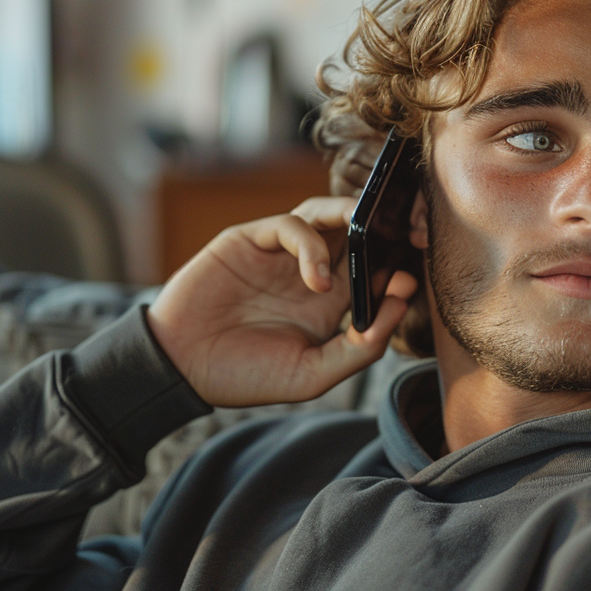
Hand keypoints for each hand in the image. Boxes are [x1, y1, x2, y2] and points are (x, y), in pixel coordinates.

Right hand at [146, 196, 417, 407]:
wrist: (180, 369)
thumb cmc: (244, 376)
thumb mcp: (311, 375)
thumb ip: (358, 348)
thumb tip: (398, 305)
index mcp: (330, 303)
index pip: (374, 271)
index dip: (395, 268)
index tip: (410, 280)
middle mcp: (309, 271)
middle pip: (356, 233)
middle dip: (383, 228)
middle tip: (406, 233)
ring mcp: (280, 254)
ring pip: (327, 215)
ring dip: (352, 217)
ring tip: (367, 236)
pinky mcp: (251, 239)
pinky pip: (290, 225)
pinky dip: (310, 245)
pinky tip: (316, 280)